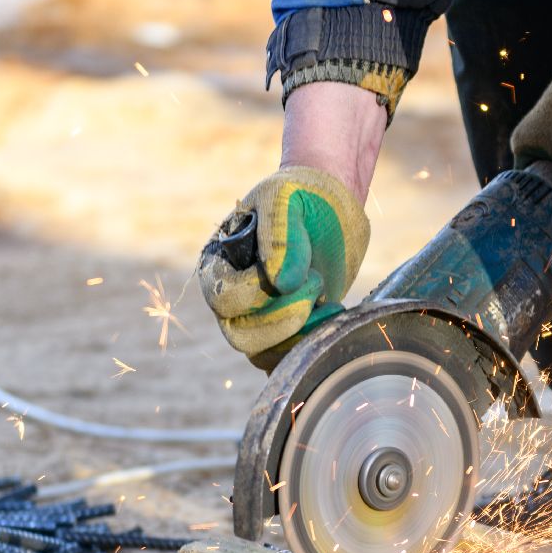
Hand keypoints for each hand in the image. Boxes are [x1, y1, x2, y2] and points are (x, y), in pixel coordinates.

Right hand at [197, 84, 382, 367]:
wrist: (329, 207)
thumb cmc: (298, 196)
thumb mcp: (284, 199)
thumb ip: (280, 237)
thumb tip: (281, 284)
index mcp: (218, 265)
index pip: (224, 298)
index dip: (258, 292)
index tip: (296, 271)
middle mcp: (232, 299)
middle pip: (242, 337)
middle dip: (284, 318)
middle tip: (316, 282)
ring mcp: (258, 319)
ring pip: (265, 354)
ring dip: (301, 331)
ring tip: (325, 293)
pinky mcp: (287, 331)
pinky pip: (290, 357)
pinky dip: (314, 341)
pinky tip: (334, 309)